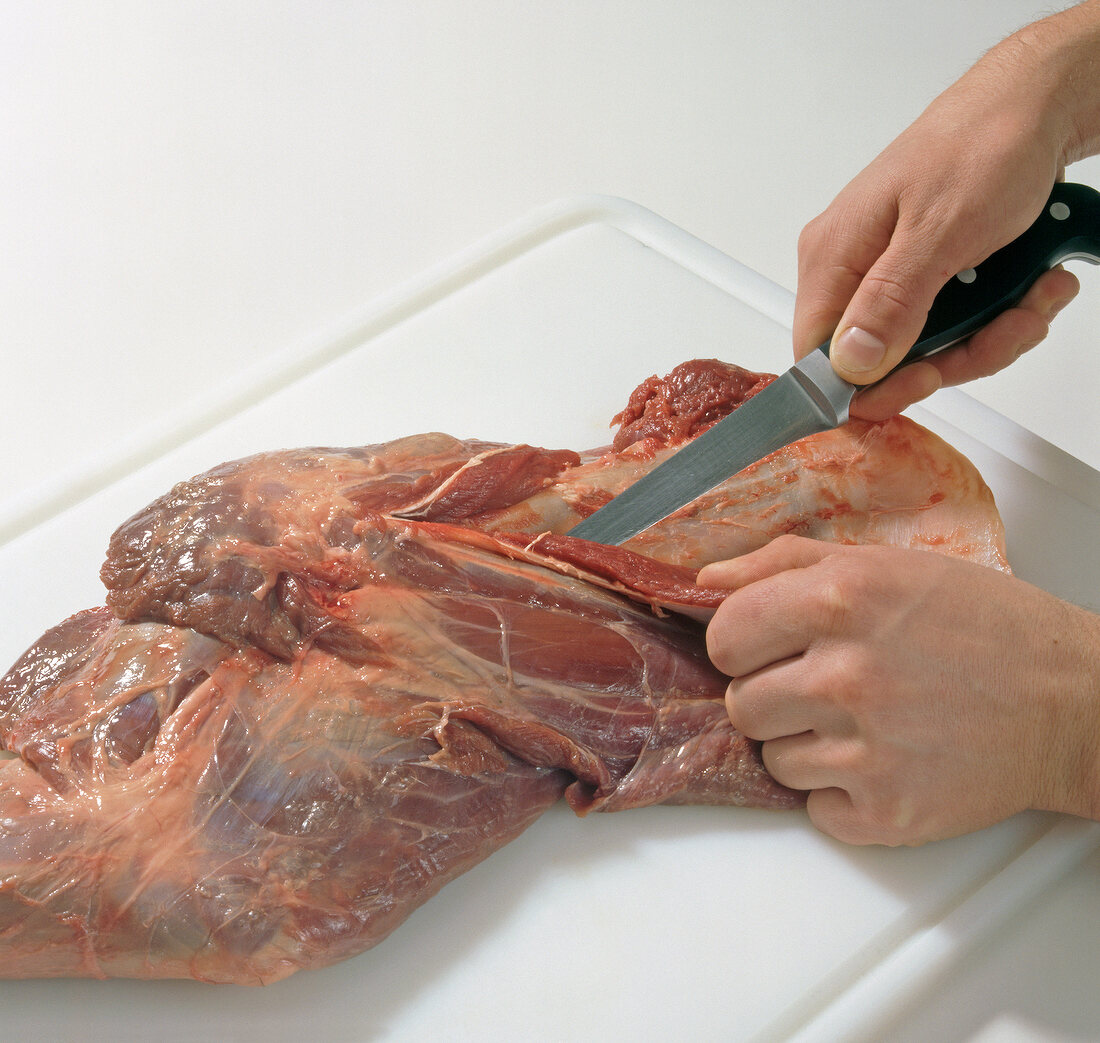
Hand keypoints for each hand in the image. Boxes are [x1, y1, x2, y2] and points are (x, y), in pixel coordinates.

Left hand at [699, 536, 1099, 845]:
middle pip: (740, 704)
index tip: (768, 646)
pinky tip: (883, 759)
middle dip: (772, 694)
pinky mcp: (885, 812)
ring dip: (804, 744)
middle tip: (825, 685)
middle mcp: (847, 675)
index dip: (741, 643)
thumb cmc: (980, 625)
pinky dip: (839, 792)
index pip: (723, 637)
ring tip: (864, 721)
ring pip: (771, 759)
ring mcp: (865, 751)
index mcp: (840, 600)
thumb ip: (782, 563)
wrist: (1072, 702)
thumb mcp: (884, 564)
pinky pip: (813, 808)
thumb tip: (703, 583)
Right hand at [794, 14, 1088, 420]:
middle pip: (882, 363)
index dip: (869, 386)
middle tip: (1008, 326)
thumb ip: (890, 302)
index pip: (818, 357)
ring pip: (928, 349)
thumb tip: (849, 364)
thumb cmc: (984, 145)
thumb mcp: (940, 230)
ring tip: (1035, 294)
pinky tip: (1033, 283)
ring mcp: (891, 274)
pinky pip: (955, 326)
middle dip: (957, 355)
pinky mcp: (927, 275)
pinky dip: (1002, 315)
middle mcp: (853, 270)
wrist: (1036, 104)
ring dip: (993, 333)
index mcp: (833, 258)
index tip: (927, 380)